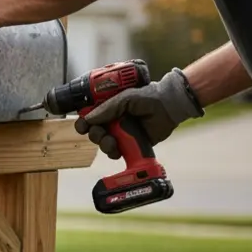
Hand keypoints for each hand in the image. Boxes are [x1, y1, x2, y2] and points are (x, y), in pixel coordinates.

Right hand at [74, 69, 203, 157]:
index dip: (84, 123)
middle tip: (101, 133)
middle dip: (94, 135)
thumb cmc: (148, 98)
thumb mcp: (125, 98)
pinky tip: (118, 149)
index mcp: (109, 109)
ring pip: (102, 144)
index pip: (89, 117)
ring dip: (104, 144)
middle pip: (93, 132)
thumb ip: (106, 109)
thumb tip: (88, 119)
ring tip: (113, 142)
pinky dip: (113, 153)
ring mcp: (121, 134)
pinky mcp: (129, 145)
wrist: (168, 107)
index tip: (83, 127)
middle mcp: (113, 121)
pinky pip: (115, 153)